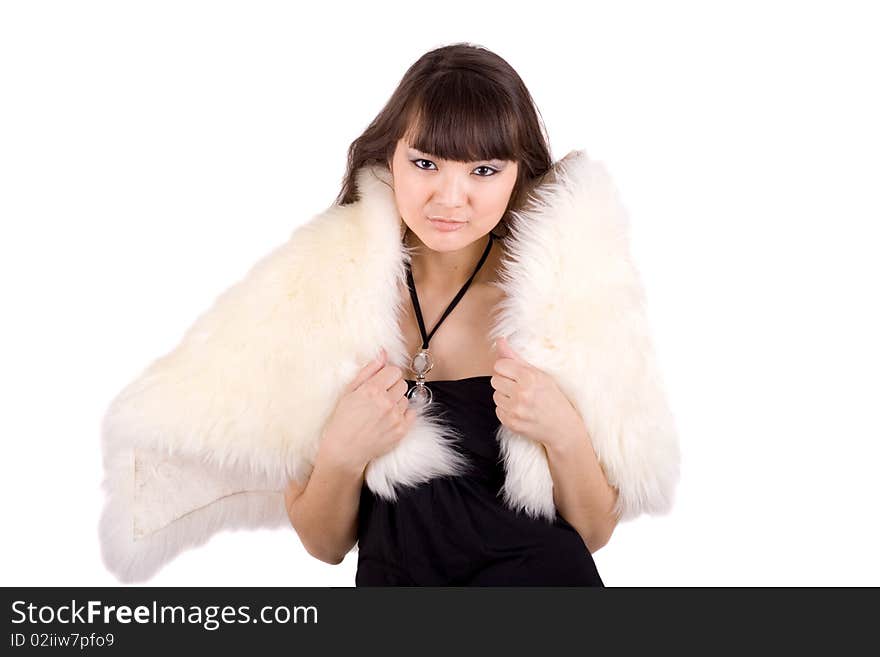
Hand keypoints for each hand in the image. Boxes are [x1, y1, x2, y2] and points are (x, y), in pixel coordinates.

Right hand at [319, 347, 416, 473]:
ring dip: (396, 402)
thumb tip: (383, 353)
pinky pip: (411, 413)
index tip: (380, 382)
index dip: (387, 375)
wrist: (344, 450)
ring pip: (405, 399)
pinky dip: (402, 414)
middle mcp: (386, 403)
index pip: (394, 371)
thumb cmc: (343, 420)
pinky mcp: (401, 431)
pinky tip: (388, 419)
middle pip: (402, 383)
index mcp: (372, 390)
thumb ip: (368, 370)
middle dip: (392, 387)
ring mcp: (395, 417)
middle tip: (379, 398)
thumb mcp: (350, 391)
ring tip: (381, 411)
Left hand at [491, 336, 586, 450]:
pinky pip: (498, 410)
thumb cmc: (553, 398)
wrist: (563, 428)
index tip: (516, 374)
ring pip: (495, 395)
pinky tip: (521, 411)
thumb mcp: (539, 374)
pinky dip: (506, 410)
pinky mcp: (511, 423)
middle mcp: (522, 393)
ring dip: (505, 396)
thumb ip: (516, 358)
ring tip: (522, 400)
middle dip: (505, 382)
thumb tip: (499, 340)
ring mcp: (516, 410)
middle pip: (495, 380)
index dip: (506, 369)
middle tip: (521, 388)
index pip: (499, 365)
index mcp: (530, 377)